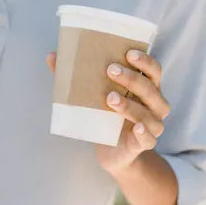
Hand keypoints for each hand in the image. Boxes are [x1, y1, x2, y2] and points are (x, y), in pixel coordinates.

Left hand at [45, 49, 170, 175]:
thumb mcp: (93, 95)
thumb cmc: (106, 116)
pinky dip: (144, 133)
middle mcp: (154, 105)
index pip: (153, 70)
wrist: (111, 151)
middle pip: (150, 88)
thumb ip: (75, 76)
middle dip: (132, 78)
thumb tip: (51, 56)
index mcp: (146, 88)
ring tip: (110, 98)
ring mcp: (152, 125)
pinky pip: (149, 139)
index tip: (128, 53)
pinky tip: (136, 127)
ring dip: (131, 105)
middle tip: (110, 70)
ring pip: (149, 113)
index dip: (145, 61)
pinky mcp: (144, 144)